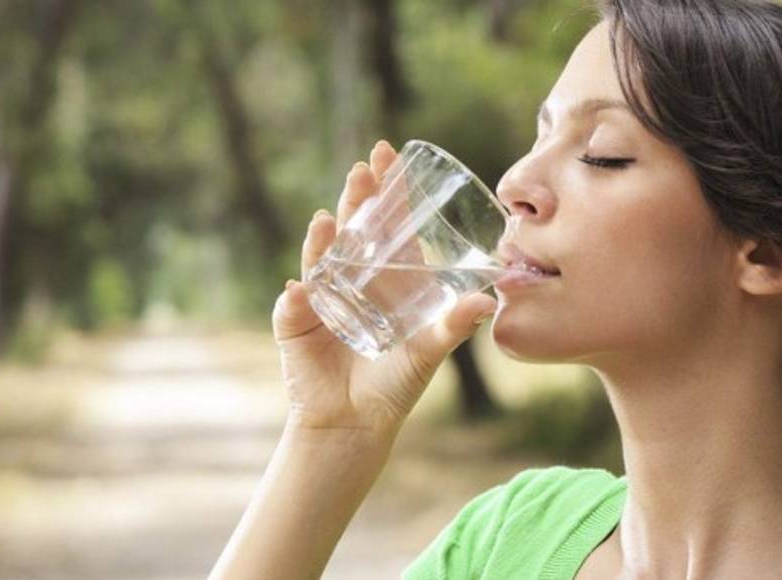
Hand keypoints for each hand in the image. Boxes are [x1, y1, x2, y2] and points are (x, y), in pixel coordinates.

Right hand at [272, 140, 497, 437]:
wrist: (356, 422)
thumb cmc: (395, 383)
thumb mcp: (429, 350)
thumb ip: (453, 326)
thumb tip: (486, 301)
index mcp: (384, 277)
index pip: (384, 222)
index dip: (386, 189)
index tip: (388, 153)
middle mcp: (350, 278)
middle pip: (351, 228)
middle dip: (356, 198)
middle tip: (364, 169)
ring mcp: (319, 296)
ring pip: (321, 257)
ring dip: (325, 236)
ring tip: (332, 217)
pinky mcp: (295, 323)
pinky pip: (296, 304)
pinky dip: (299, 296)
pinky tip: (303, 287)